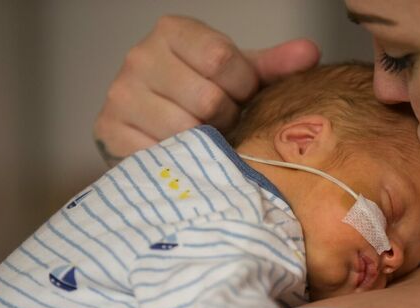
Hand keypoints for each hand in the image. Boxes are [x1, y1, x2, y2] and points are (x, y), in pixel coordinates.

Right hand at [94, 15, 319, 165]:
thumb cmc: (201, 97)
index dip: (243, 87)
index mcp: (173, 32)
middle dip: (226, 119)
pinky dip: (182, 162)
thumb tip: (310, 52)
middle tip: (223, 124)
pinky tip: (185, 156)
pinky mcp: (109, 132)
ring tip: (205, 138)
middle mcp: (139, 58)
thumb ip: (273, 66)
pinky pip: (162, 154)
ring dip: (206, 144)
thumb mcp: (238, 77)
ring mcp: (121, 95)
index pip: (223, 59)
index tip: (241, 97)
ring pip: (186, 130)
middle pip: (208, 99)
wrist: (149, 128)